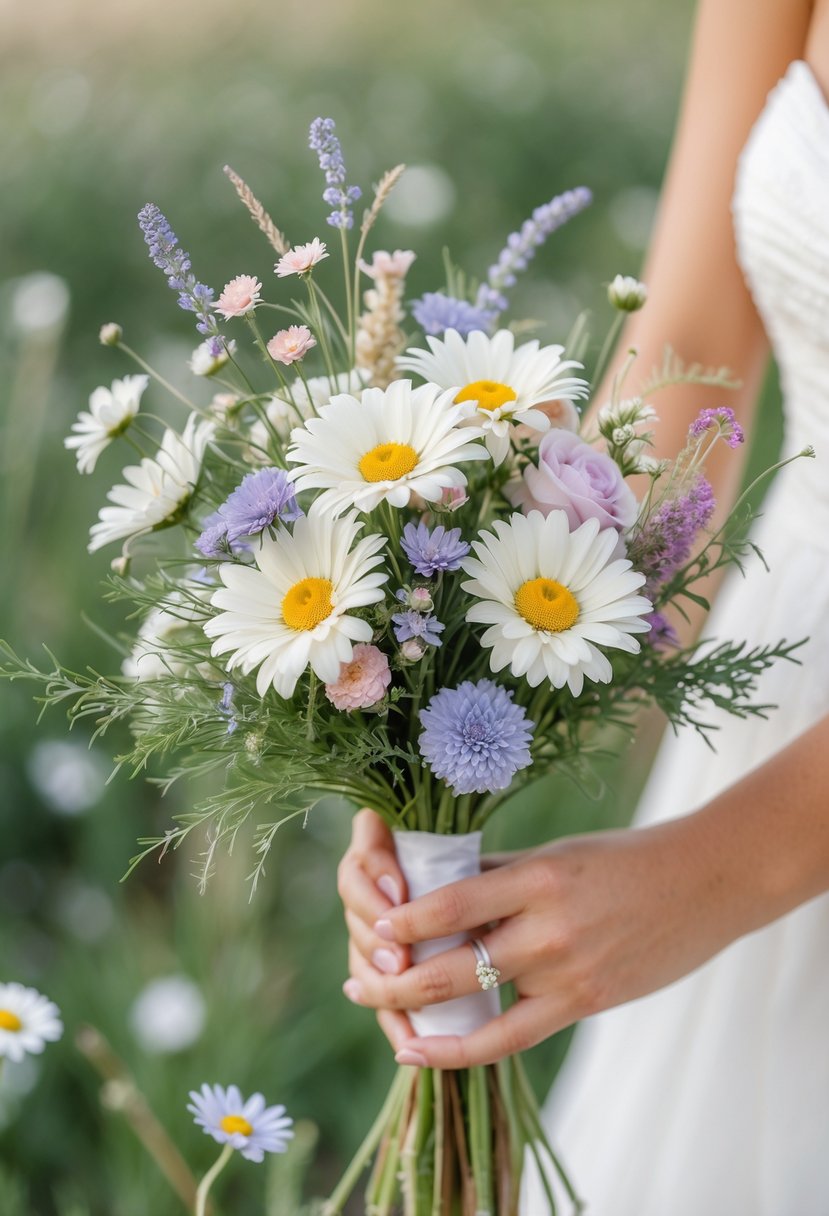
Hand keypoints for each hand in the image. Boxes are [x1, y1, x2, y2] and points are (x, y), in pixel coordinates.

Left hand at [342, 811, 751, 1067]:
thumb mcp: (556, 854)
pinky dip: (468, 1047)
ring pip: (479, 1006)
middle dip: (396, 979)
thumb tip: (436, 889)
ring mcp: (569, 971)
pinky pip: (515, 1036)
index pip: (454, 903)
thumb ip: (499, 876)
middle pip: (454, 962)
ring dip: (423, 1020)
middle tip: (355, 986)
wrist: (704, 882)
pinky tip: (431, 1051)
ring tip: (388, 1027)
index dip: (406, 920)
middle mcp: (548, 927)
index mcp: (538, 876)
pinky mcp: (586, 1002)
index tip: (370, 928)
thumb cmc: (623, 859)